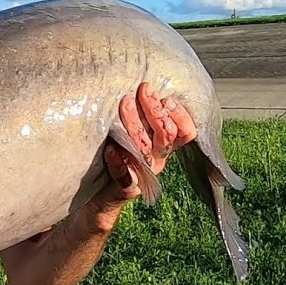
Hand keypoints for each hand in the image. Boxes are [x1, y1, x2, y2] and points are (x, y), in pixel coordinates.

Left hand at [100, 81, 197, 202]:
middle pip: (165, 135)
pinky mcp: (125, 188)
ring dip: (135, 124)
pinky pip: (125, 175)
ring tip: (124, 103)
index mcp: (163, 148)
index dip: (181, 116)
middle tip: (144, 89)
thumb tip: (141, 85)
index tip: (167, 98)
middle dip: (155, 110)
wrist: (100, 199)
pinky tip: (110, 149)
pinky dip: (118, 161)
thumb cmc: (114, 158)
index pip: (185, 133)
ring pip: (144, 148)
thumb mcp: (132, 135)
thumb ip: (140, 118)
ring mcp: (142, 175)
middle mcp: (157, 161)